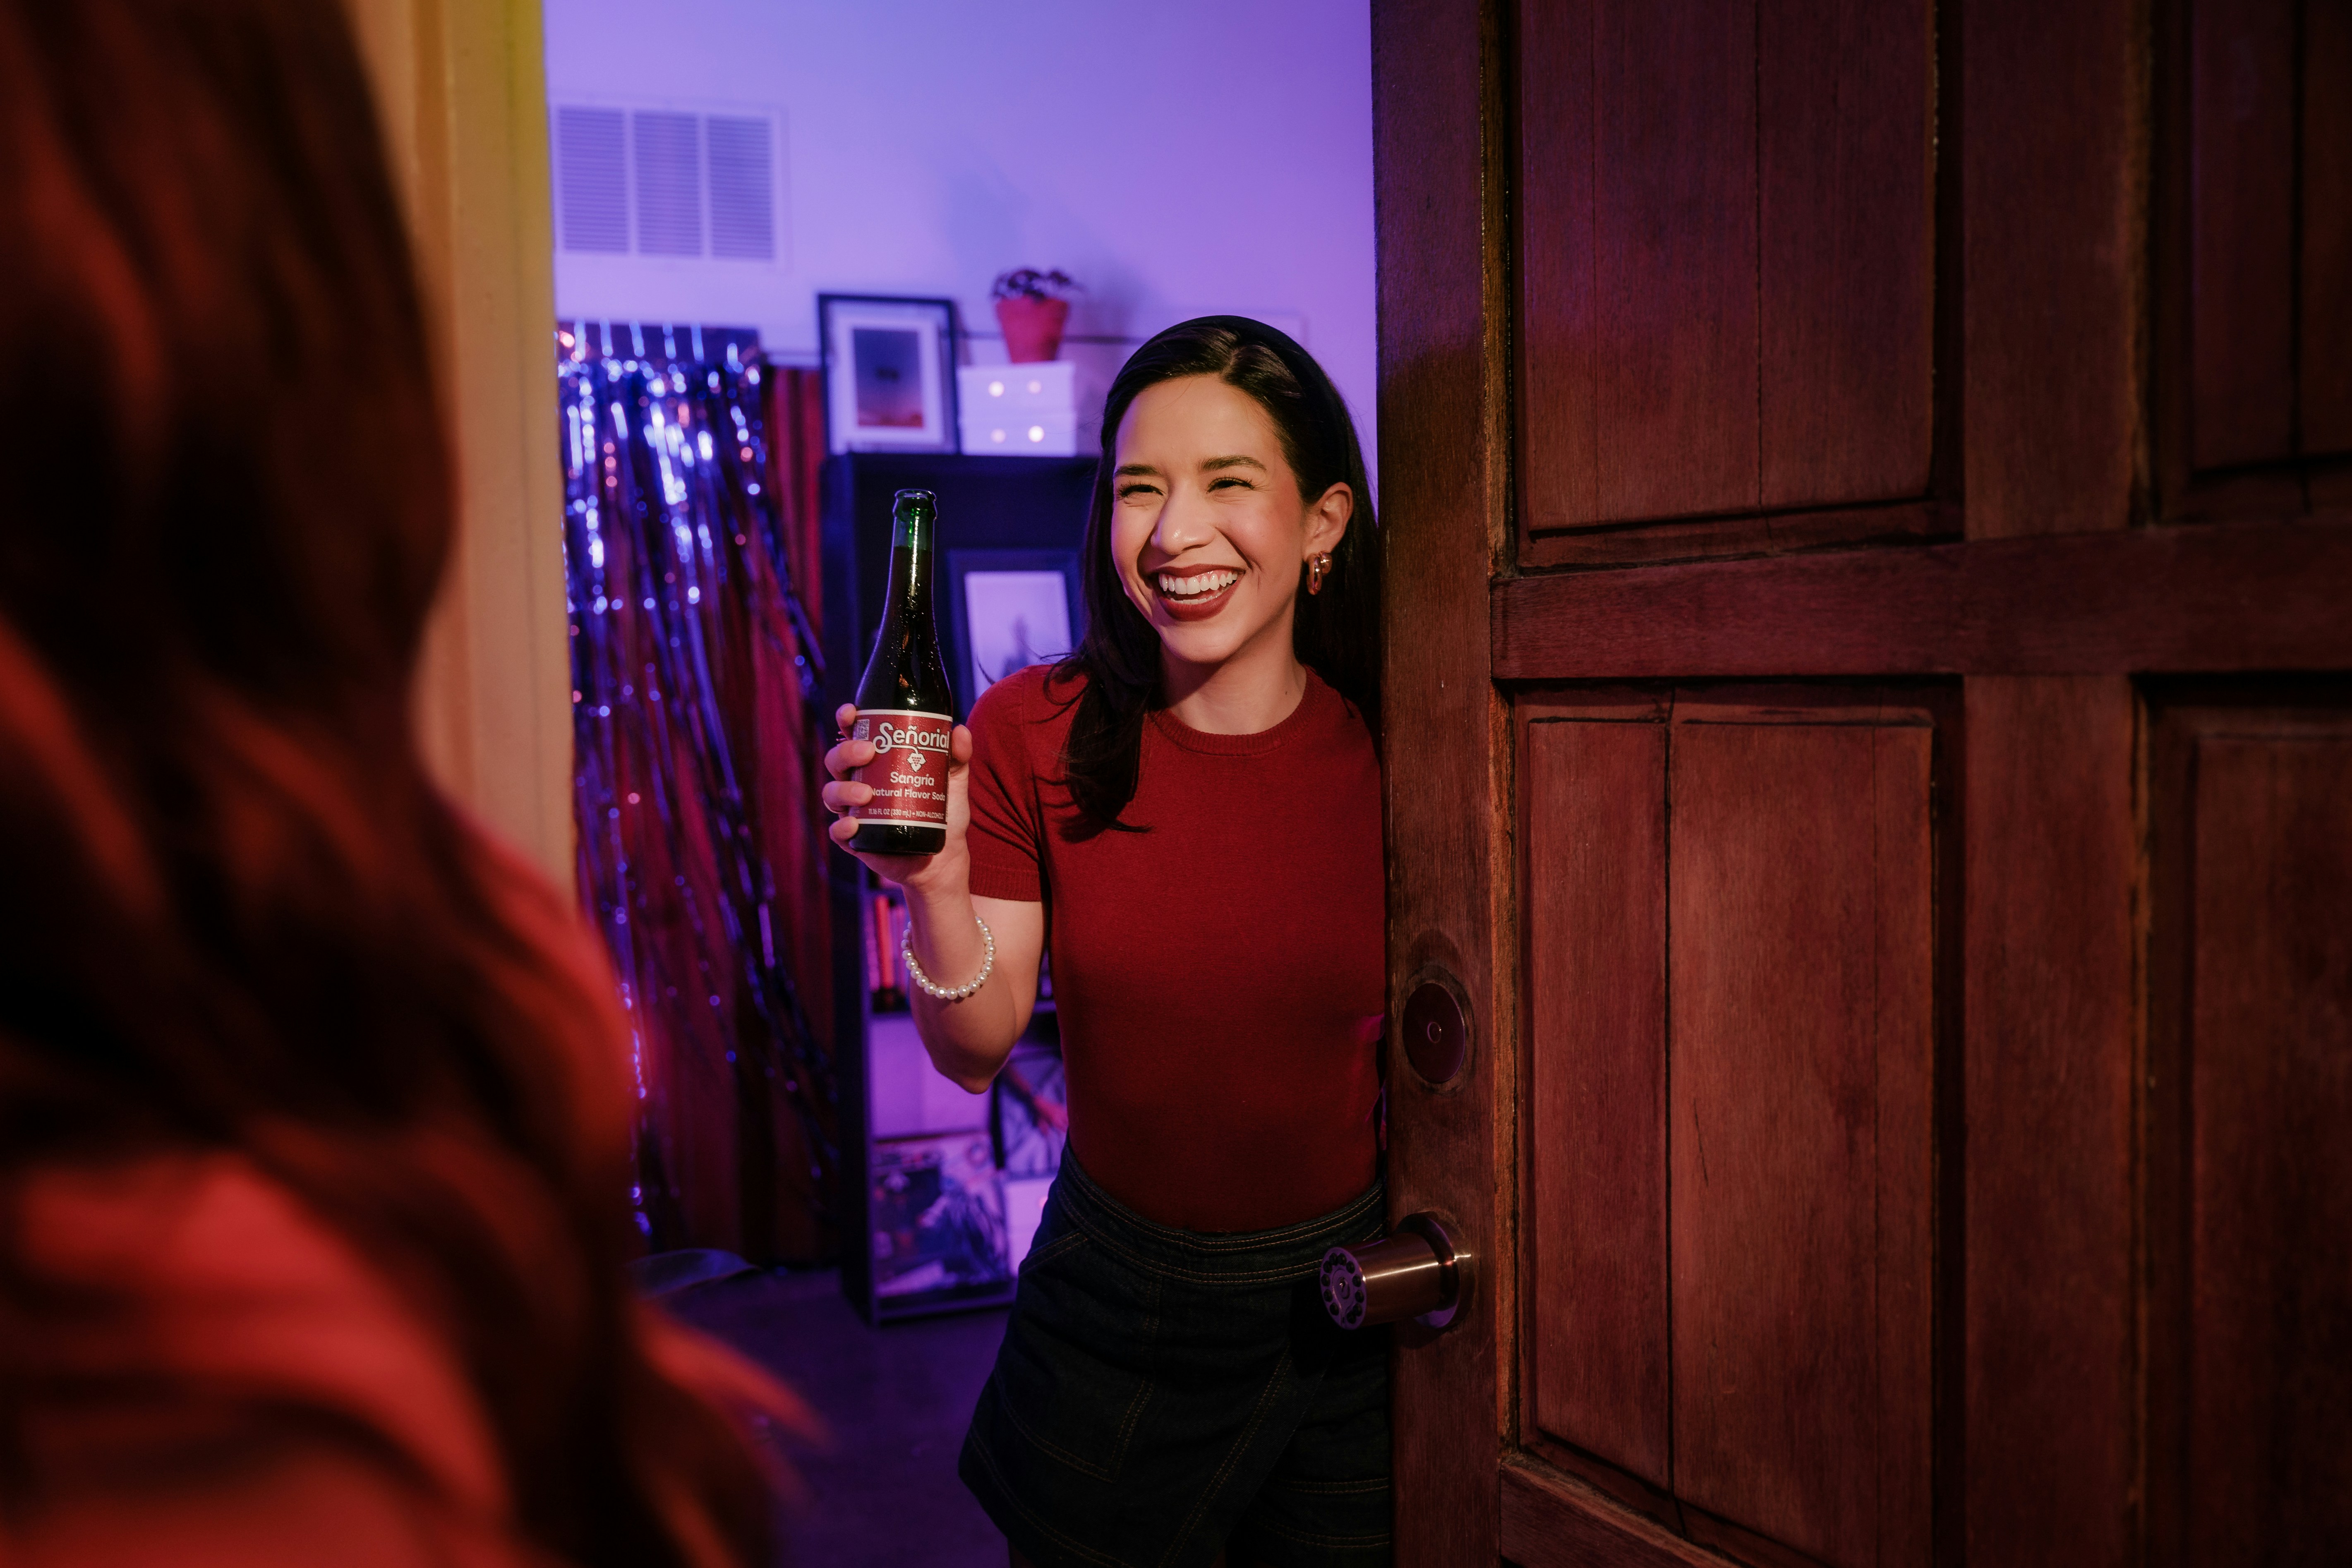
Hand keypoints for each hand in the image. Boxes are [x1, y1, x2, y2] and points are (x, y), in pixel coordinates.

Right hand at [820, 702, 974, 894]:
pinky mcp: (856, 839)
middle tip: (869, 753)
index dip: (846, 721)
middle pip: (837, 761)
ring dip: (844, 790)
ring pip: (832, 793)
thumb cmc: (942, 813)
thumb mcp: (954, 781)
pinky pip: (837, 832)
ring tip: (868, 795)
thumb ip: (957, 755)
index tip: (851, 713)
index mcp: (876, 763)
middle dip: (846, 752)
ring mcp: (854, 811)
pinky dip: (842, 827)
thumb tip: (958, 731)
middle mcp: (859, 782)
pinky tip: (854, 824)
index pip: (853, 735)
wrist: (944, 857)